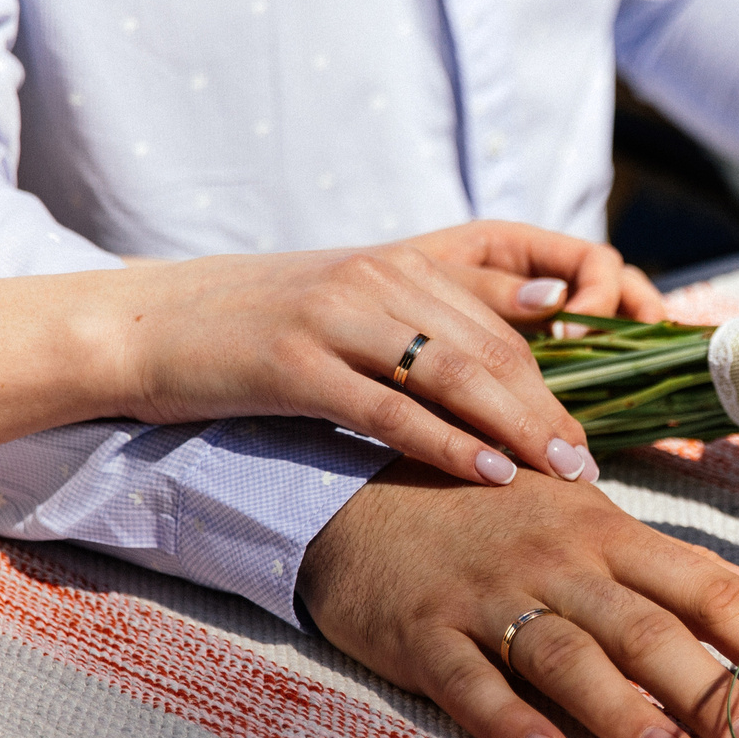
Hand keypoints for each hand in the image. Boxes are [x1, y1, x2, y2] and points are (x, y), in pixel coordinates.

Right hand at [103, 222, 657, 486]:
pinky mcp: (293, 363)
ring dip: (517, 425)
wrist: (140, 324)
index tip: (598, 408)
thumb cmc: (253, 326)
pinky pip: (388, 409)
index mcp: (397, 262)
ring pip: (453, 372)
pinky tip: (488, 475)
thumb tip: (538, 321)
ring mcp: (334, 317)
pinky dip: (446, 444)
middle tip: (591, 461)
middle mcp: (375, 278)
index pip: (508, 301)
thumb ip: (433, 312)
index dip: (566, 353)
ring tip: (562, 471)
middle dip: (551, 403)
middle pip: (492, 343)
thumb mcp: (350, 304)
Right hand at [299, 462, 738, 737]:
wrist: (353, 488)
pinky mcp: (423, 632)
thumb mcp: (586, 524)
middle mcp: (560, 562)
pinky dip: (505, 718)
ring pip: (566, 655)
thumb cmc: (489, 513)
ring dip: (621, 710)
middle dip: (715, 693)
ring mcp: (489, 596)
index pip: (708, 591)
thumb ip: (674, 568)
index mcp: (610, 533)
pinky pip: (468, 679)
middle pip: (649, 630)